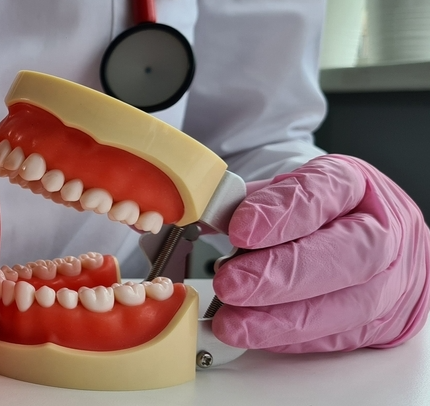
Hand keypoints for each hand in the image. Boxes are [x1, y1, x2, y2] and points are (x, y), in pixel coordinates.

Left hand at [212, 154, 428, 351]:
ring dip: (280, 320)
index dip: (281, 214)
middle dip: (279, 275)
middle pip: (342, 255)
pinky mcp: (379, 323)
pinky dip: (290, 339)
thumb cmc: (321, 213)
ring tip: (232, 322)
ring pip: (344, 306)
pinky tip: (255, 334)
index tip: (239, 230)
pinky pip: (337, 337)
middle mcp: (380, 231)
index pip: (324, 192)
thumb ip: (249, 203)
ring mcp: (386, 281)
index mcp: (353, 184)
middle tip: (229, 285)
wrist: (371, 240)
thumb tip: (206, 216)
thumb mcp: (284, 192)